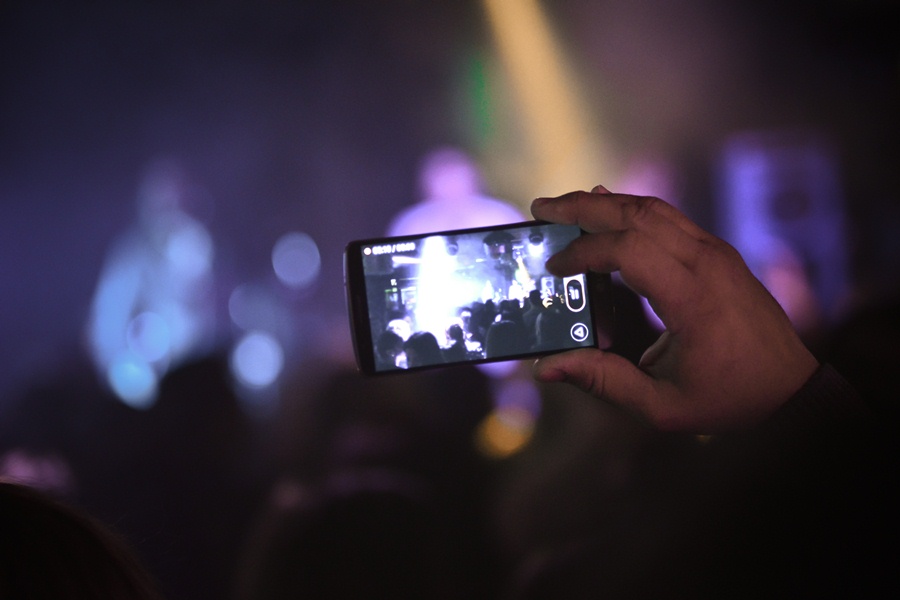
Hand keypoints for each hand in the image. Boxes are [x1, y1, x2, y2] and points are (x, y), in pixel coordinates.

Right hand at [531, 187, 818, 431]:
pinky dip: (631, 212)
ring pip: (653, 208)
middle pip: (637, 213)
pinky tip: (607, 212)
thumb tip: (547, 367)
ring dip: (606, 203)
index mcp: (693, 298)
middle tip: (542, 208)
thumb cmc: (729, 398)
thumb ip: (603, 381)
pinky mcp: (718, 251)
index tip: (554, 267)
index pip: (628, 250)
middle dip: (583, 207)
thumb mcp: (662, 405)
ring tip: (566, 208)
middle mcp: (707, 263)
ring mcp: (716, 251)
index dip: (583, 252)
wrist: (792, 385)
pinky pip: (669, 218)